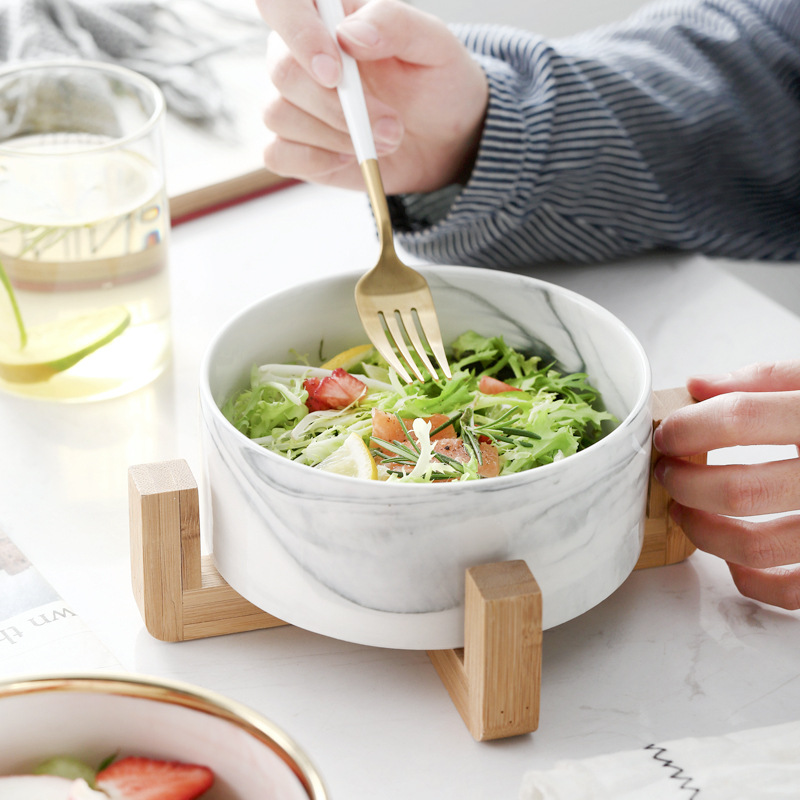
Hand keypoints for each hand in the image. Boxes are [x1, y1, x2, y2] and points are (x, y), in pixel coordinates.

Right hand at [254, 0, 487, 192]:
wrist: (444, 139)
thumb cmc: (436, 82)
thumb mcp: (434, 45)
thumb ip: (395, 24)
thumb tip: (350, 34)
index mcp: (329, 16)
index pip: (282, 4)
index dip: (299, 33)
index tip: (335, 73)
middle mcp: (301, 54)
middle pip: (282, 71)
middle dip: (336, 107)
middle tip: (390, 124)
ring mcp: (293, 101)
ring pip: (278, 114)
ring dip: (335, 136)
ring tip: (384, 141)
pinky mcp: (294, 145)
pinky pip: (277, 153)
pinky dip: (315, 160)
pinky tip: (350, 156)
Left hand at [654, 361, 799, 609]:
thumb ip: (766, 380)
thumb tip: (699, 386)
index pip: (741, 418)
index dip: (689, 426)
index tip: (666, 434)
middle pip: (740, 491)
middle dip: (685, 483)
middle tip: (668, 473)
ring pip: (756, 546)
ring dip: (702, 530)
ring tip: (682, 509)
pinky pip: (789, 590)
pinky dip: (748, 577)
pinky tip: (732, 555)